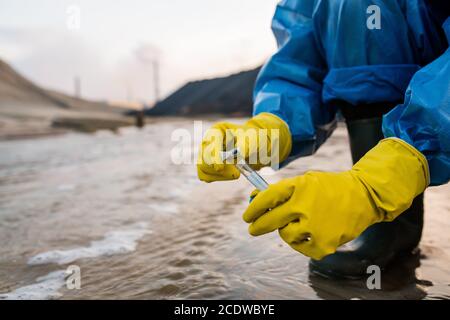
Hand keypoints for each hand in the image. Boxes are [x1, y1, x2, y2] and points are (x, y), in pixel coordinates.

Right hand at [197, 113, 291, 182]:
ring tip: (236, 173)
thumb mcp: (253, 139)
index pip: (211, 141)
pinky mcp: (206, 164)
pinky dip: (216, 178)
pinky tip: (230, 175)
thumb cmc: (252, 139)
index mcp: (217, 130)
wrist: (253, 146)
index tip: (220, 168)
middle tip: (236, 173)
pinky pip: (204, 175)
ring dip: (219, 175)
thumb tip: (242, 154)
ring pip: (203, 168)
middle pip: (204, 156)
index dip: (214, 155)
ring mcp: (205, 153)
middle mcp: (208, 141)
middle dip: (218, 168)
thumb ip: (248, 145)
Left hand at [243, 138, 428, 259]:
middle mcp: (303, 206)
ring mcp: (313, 227)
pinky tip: (312, 231)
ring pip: (285, 235)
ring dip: (287, 231)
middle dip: (258, 226)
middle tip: (253, 228)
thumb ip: (280, 191)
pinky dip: (302, 241)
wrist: (363, 197)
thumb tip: (253, 198)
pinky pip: (300, 247)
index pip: (266, 198)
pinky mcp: (322, 244)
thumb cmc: (329, 188)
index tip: (247, 216)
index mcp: (298, 186)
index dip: (253, 208)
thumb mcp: (305, 181)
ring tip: (301, 223)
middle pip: (269, 221)